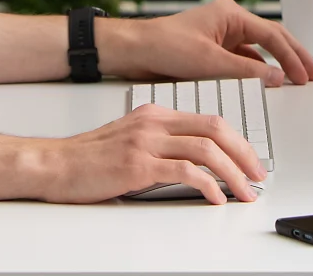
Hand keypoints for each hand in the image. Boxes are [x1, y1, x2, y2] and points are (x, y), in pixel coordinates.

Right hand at [34, 104, 265, 204]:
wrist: (54, 164)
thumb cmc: (89, 158)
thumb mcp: (131, 140)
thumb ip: (161, 143)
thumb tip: (197, 163)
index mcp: (155, 114)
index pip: (209, 120)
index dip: (237, 141)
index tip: (250, 161)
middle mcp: (153, 122)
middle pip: (215, 129)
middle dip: (244, 154)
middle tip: (258, 176)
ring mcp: (146, 142)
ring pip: (205, 150)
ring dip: (232, 173)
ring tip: (245, 192)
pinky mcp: (137, 165)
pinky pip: (184, 171)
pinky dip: (207, 186)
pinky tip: (216, 199)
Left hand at [98, 0, 312, 86]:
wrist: (134, 51)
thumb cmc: (165, 47)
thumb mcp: (209, 62)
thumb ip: (246, 72)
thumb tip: (278, 78)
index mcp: (231, 15)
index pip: (273, 36)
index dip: (293, 57)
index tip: (306, 75)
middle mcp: (229, 22)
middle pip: (271, 39)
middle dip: (293, 56)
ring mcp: (221, 35)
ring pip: (258, 50)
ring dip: (276, 65)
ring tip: (295, 80)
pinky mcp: (211, 50)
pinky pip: (242, 60)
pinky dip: (256, 71)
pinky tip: (265, 83)